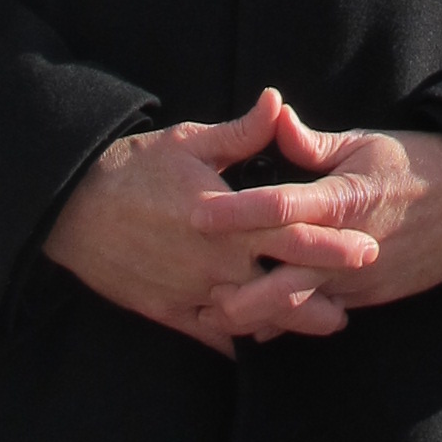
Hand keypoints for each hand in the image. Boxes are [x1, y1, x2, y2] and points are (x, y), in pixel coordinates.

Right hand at [42, 89, 379, 356]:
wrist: (74, 207)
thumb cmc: (135, 168)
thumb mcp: (190, 141)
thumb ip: (242, 132)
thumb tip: (279, 102)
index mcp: (225, 216)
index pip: (290, 232)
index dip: (331, 243)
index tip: (367, 247)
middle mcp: (214, 261)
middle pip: (279, 282)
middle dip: (320, 292)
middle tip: (355, 299)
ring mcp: (191, 292)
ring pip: (251, 317)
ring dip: (289, 323)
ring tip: (325, 325)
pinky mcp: (168, 312)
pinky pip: (211, 336)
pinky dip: (239, 339)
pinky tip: (262, 339)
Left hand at [189, 103, 441, 342]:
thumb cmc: (415, 163)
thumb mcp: (366, 142)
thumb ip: (314, 143)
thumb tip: (275, 116)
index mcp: (346, 196)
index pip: (283, 205)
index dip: (239, 212)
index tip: (198, 214)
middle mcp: (350, 243)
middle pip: (288, 275)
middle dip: (244, 291)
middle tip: (201, 296)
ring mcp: (363, 276)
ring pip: (305, 305)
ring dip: (262, 315)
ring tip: (219, 318)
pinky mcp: (373, 295)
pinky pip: (326, 312)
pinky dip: (294, 321)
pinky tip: (260, 328)